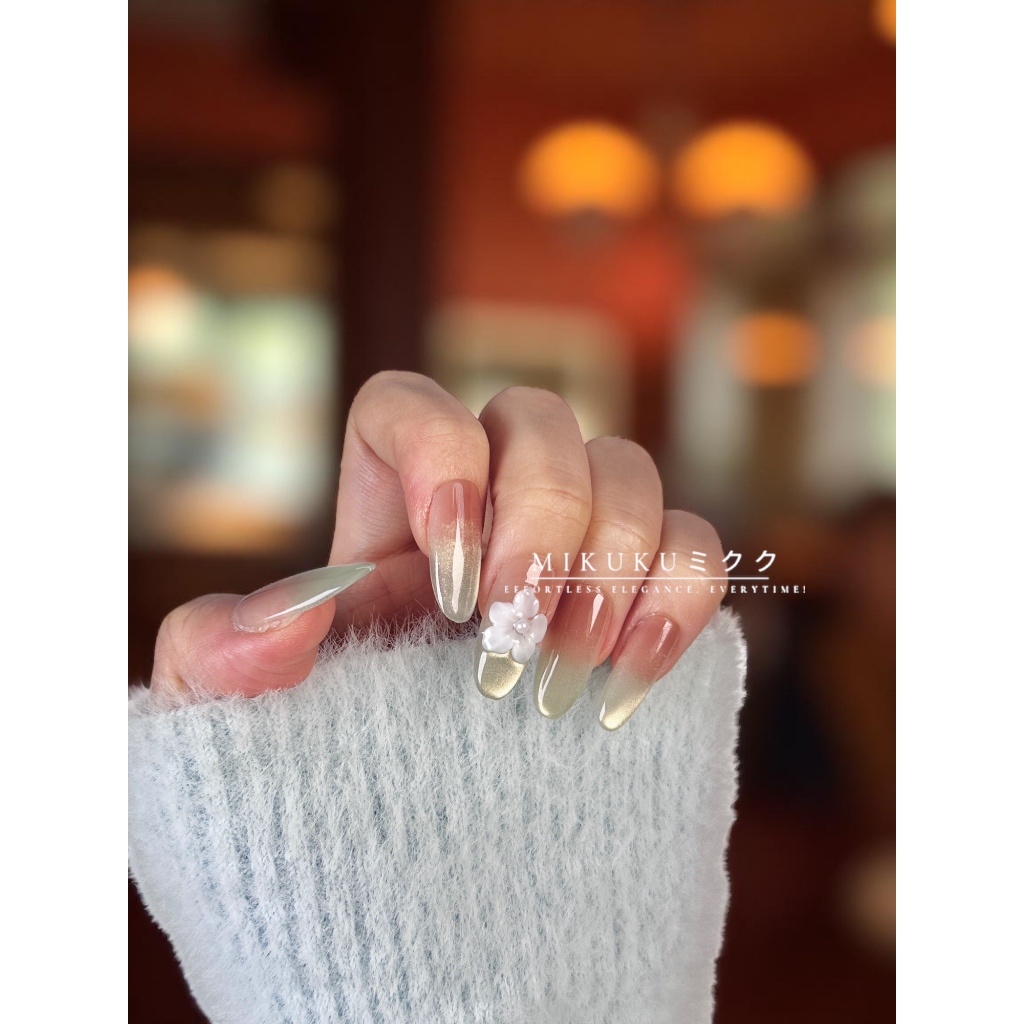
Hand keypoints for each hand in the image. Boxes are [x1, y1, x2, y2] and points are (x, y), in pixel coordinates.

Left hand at [149, 372, 724, 728]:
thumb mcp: (234, 713)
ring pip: (630, 469)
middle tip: (513, 634)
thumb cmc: (320, 749)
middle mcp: (490, 499)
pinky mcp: (642, 595)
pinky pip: (694, 545)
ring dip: (609, 567)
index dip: (441, 456)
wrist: (408, 823)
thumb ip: (217, 653)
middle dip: (541, 521)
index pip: (412, 404)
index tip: (448, 578)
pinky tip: (632, 675)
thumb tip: (287, 616)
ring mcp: (575, 541)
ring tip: (568, 667)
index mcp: (388, 503)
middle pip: (541, 418)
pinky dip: (680, 598)